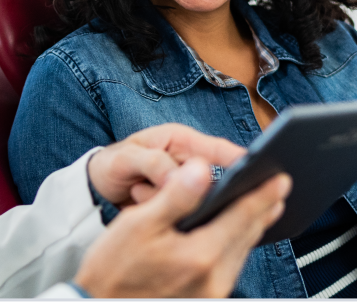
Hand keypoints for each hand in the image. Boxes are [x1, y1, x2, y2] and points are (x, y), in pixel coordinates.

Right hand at [74, 158, 291, 297]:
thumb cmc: (114, 267)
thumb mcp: (138, 223)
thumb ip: (175, 196)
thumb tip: (203, 169)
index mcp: (201, 255)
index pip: (242, 216)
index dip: (262, 194)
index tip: (281, 177)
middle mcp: (215, 279)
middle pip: (248, 235)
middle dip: (263, 208)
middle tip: (278, 185)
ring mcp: (213, 294)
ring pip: (242, 251)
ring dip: (252, 226)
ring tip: (262, 204)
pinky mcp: (205, 300)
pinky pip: (230, 265)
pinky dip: (236, 242)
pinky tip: (233, 231)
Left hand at [87, 123, 247, 205]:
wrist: (97, 186)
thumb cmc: (112, 164)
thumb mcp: (126, 159)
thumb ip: (152, 163)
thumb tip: (178, 179)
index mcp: (180, 140)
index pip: (218, 149)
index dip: (240, 162)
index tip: (258, 176)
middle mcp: (188, 161)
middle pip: (216, 179)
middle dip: (202, 193)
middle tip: (172, 194)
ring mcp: (184, 185)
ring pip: (199, 202)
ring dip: (174, 205)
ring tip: (137, 191)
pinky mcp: (179, 205)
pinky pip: (187, 213)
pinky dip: (169, 215)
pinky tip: (141, 201)